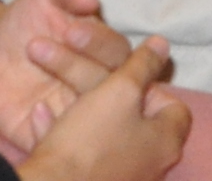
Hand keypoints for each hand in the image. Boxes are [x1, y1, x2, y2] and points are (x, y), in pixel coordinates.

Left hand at [0, 0, 131, 151]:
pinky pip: (57, 139)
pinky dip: (51, 127)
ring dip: (67, 87)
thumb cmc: (28, 15)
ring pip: (88, 114)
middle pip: (109, 84)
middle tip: (47, 42)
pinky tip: (34, 107)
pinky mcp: (44, 131)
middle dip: (81, 63)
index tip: (71, 28)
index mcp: (104, 51)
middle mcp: (95, 82)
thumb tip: (91, 1)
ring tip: (33, 52)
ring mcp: (71, 109)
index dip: (100, 42)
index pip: (119, 52)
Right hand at [15, 39, 188, 180]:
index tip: (124, 76)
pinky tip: (39, 115)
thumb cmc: (91, 140)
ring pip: (100, 135)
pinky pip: (78, 155)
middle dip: (106, 95)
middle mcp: (149, 165)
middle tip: (87, 83)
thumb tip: (162, 44)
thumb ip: (143, 65)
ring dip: (78, 112)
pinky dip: (62, 134)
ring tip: (52, 95)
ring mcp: (119, 178)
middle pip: (133, 119)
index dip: (149, 85)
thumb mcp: (120, 91)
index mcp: (166, 142)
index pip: (171, 105)